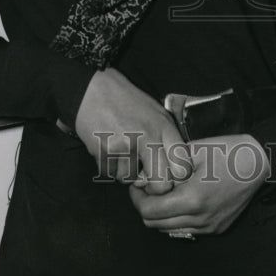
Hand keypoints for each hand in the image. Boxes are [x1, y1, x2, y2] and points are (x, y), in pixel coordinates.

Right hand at [75, 67, 189, 193]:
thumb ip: (167, 138)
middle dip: (153, 186)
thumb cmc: (125, 100)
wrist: (92, 90)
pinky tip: (110, 148)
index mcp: (163, 126)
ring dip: (126, 171)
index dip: (177, 178)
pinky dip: (110, 167)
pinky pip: (112, 174)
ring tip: (122, 150)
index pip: (182, 167)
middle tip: (146, 177)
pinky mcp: (105, 152)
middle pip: (162, 185)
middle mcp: (147, 137)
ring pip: (131, 180)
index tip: (170, 175)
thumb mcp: (155, 112)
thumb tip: (175, 168)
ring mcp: (126, 146)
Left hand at [128, 134, 270, 235]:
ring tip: (163, 192)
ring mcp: (209, 227)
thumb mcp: (194, 151)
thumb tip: (143, 178)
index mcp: (192, 199)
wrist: (259, 162)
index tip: (136, 184)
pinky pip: (186, 229)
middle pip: (155, 224)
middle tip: (146, 188)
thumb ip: (166, 166)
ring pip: (169, 229)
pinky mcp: (217, 228)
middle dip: (146, 206)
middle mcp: (200, 219)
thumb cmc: (227, 151)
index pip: (149, 211)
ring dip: (160, 214)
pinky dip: (177, 218)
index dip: (137, 198)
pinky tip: (181, 199)